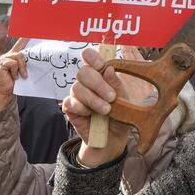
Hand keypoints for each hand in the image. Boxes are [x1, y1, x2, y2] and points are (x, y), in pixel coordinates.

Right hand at [0, 38, 28, 115]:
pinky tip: (14, 77)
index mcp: (13, 56)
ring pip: (19, 57)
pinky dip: (16, 70)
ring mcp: (4, 59)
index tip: (29, 32)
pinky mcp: (1, 63)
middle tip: (29, 59)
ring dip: (22, 68)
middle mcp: (8, 55)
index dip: (24, 38)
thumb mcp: (23, 71)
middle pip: (21, 50)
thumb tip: (36, 59)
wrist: (6, 92)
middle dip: (25, 54)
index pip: (19, 45)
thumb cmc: (15, 83)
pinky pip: (13, 63)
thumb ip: (26, 64)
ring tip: (22, 76)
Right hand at [62, 48, 130, 166]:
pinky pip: (70, 102)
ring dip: (93, 99)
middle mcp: (86, 82)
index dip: (92, 57)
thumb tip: (109, 69)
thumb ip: (116, 84)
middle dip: (98, 84)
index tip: (101, 65)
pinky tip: (90, 114)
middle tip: (111, 97)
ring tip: (106, 110)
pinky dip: (81, 108)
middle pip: (83, 72)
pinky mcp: (70, 108)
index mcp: (100, 73)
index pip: (89, 56)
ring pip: (77, 88)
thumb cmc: (120, 114)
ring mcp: (77, 94)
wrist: (113, 138)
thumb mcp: (124, 99)